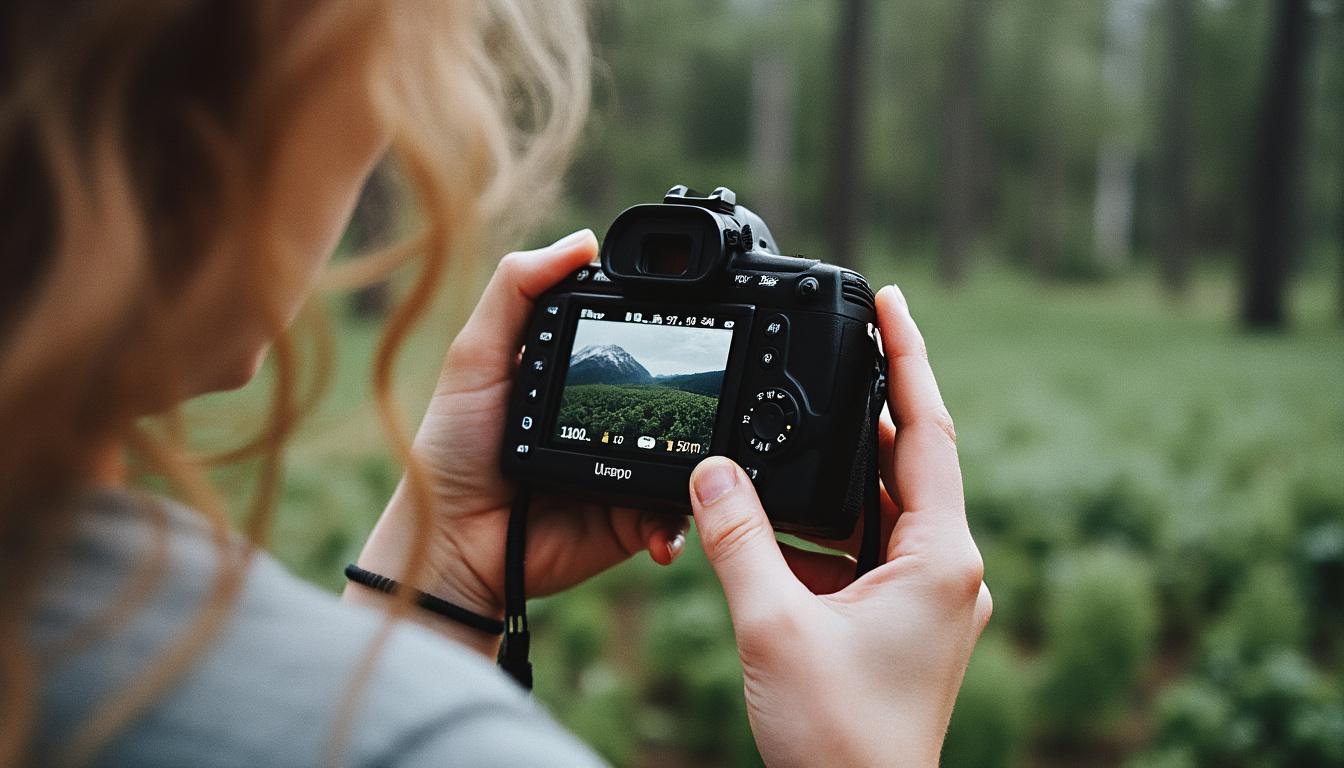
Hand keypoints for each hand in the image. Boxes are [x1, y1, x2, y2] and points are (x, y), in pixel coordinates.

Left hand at [347, 230, 687, 653]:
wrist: (451, 542)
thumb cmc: (452, 448)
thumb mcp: (476, 356)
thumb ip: (517, 291)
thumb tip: (583, 241)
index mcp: (575, 371)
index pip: (633, 334)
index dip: (663, 321)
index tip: (697, 307)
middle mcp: (607, 415)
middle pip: (668, 393)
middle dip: (703, 394)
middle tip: (718, 389)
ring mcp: (625, 466)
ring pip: (687, 454)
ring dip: (703, 458)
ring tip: (703, 460)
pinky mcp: (631, 518)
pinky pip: (674, 513)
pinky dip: (678, 519)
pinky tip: (664, 521)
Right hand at [688, 285, 990, 766]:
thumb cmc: (836, 738)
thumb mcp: (773, 624)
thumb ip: (737, 538)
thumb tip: (710, 469)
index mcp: (940, 558)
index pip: (929, 431)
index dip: (910, 358)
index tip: (893, 299)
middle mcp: (948, 571)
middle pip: (908, 463)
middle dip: (867, 408)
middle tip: (833, 349)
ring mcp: (930, 598)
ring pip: (883, 509)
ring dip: (839, 474)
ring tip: (790, 432)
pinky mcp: (905, 622)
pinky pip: (868, 549)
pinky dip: (827, 526)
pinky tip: (780, 518)